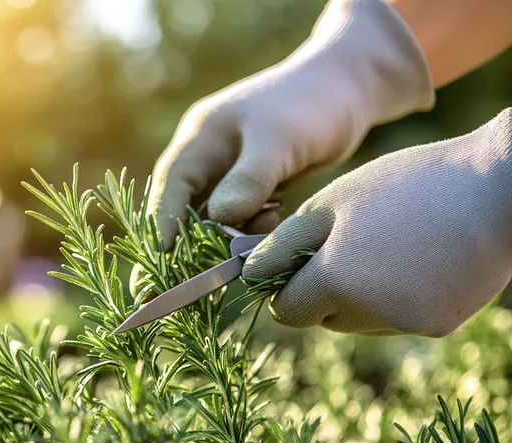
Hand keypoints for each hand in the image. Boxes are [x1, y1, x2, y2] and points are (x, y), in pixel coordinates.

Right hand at [146, 0, 433, 248]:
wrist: (349, 89)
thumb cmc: (312, 104)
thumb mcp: (280, 140)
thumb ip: (249, 179)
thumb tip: (220, 218)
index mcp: (201, 137)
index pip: (172, 185)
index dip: (164, 221)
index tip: (162, 257)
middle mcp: (208, 156)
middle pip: (182, 207)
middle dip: (181, 245)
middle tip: (170, 284)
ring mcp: (229, 171)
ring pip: (211, 218)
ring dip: (223, 239)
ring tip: (246, 247)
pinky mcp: (252, 185)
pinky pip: (238, 218)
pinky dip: (247, 230)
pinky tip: (269, 229)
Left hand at [243, 108, 511, 336]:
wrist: (499, 187)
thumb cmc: (406, 184)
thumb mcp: (332, 203)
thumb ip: (285, 245)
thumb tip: (252, 275)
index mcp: (335, 281)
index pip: (286, 310)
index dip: (283, 287)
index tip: (294, 263)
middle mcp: (367, 314)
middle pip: (321, 317)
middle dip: (320, 289)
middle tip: (344, 244)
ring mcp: (405, 324)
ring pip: (356, 321)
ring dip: (356, 294)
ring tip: (385, 245)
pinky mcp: (436, 325)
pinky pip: (394, 319)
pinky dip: (393, 297)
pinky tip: (416, 259)